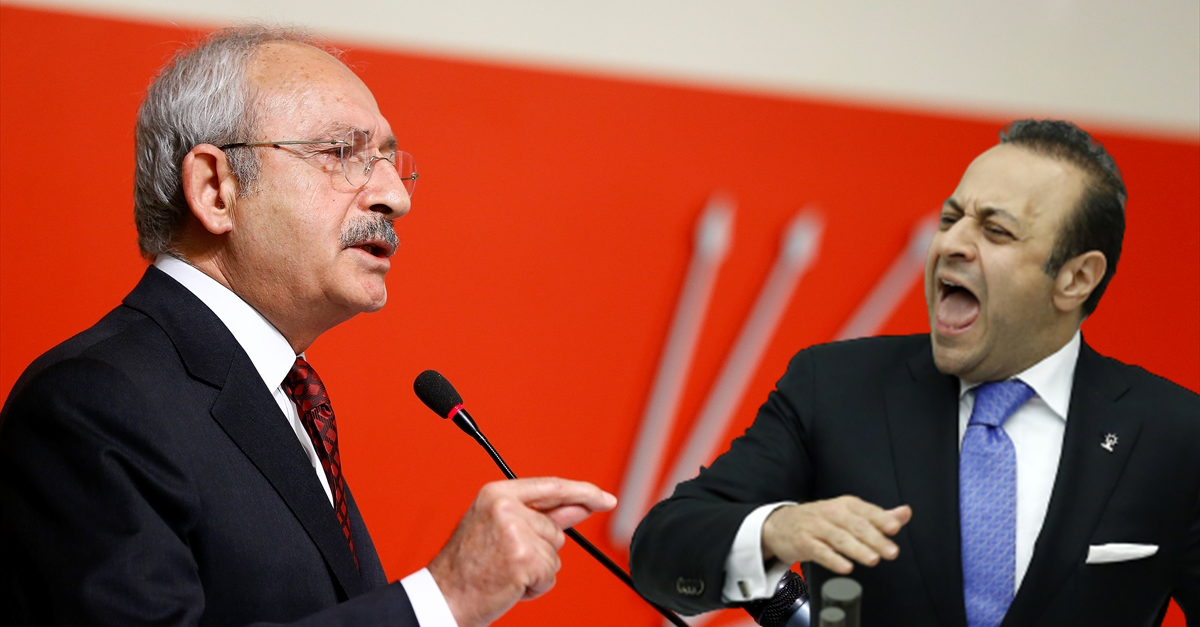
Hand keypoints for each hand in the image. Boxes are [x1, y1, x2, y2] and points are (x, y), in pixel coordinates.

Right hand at [427, 477, 616, 626]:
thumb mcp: (500, 528)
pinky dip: (535, 586)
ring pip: (554, 553)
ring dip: (537, 569)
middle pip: (555, 529)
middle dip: (540, 550)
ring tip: (504, 571)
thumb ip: (541, 515)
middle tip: (506, 560)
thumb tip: (580, 506)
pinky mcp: (524, 558)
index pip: (552, 487)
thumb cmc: (468, 566)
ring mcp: (515, 532)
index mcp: (497, 493)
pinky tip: (509, 583)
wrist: (444, 596)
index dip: (583, 492)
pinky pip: (550, 574)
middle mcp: (505, 507)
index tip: (605, 499)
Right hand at [762, 496, 911, 574]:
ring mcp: (816, 527)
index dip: (882, 519)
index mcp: (846, 505)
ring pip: (839, 538)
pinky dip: (833, 559)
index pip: (867, 511)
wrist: (781, 524)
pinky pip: (820, 551)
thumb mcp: (848, 513)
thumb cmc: (820, 520)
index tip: (895, 527)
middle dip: (875, 538)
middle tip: (891, 551)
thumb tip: (905, 513)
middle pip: (856, 526)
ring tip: (873, 559)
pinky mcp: (804, 542)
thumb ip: (878, 516)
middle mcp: (831, 513)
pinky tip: (845, 566)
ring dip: (857, 549)